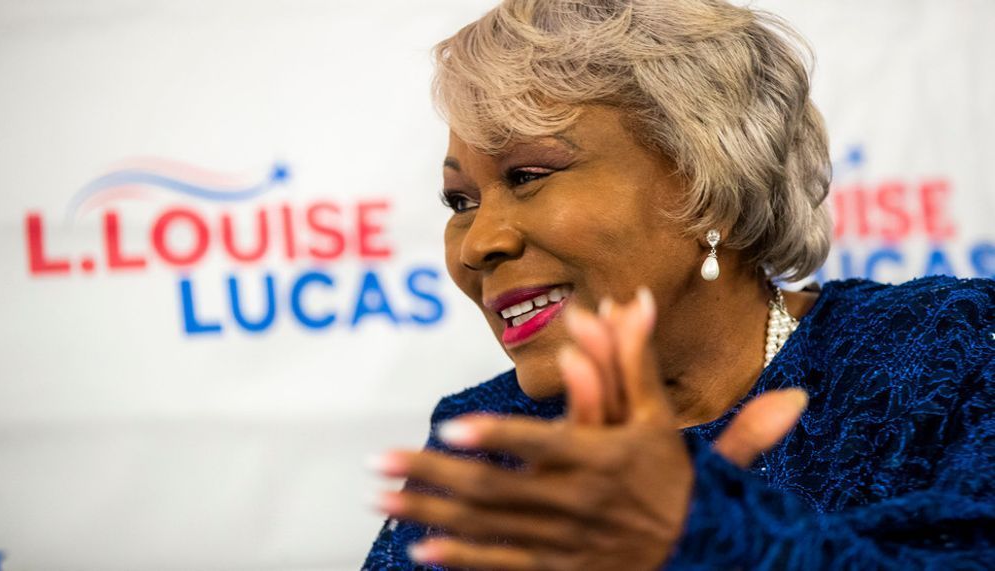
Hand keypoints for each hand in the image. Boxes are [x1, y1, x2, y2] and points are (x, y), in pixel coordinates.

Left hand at [374, 289, 805, 569]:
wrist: (699, 547)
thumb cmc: (668, 473)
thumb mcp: (657, 416)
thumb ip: (636, 358)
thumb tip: (633, 297)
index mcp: (601, 457)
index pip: (543, 444)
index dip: (499, 437)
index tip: (451, 428)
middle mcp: (578, 502)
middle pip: (497, 489)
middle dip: (434, 476)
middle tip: (382, 461)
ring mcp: (565, 542)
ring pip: (488, 528)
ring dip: (431, 513)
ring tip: (383, 498)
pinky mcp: (557, 568)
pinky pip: (503, 567)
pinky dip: (461, 560)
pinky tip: (419, 547)